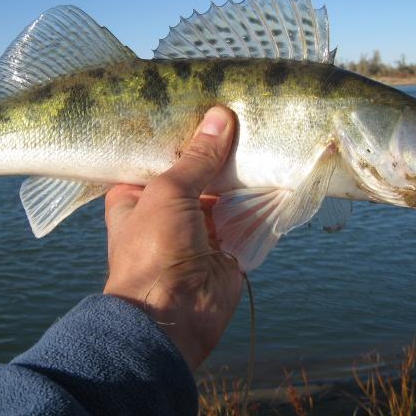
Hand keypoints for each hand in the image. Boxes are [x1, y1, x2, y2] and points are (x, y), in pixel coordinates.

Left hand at [103, 106, 242, 369]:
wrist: (173, 315)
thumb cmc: (153, 249)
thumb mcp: (168, 192)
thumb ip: (197, 157)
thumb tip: (220, 117)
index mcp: (137, 194)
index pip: (161, 156)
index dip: (182, 133)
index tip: (205, 101)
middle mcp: (168, 208)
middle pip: (199, 171)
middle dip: (219, 152)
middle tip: (244, 113)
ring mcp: (201, 227)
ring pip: (226, 192)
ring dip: (244, 173)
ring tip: (265, 132)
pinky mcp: (229, 244)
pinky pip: (248, 216)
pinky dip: (262, 200)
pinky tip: (278, 168)